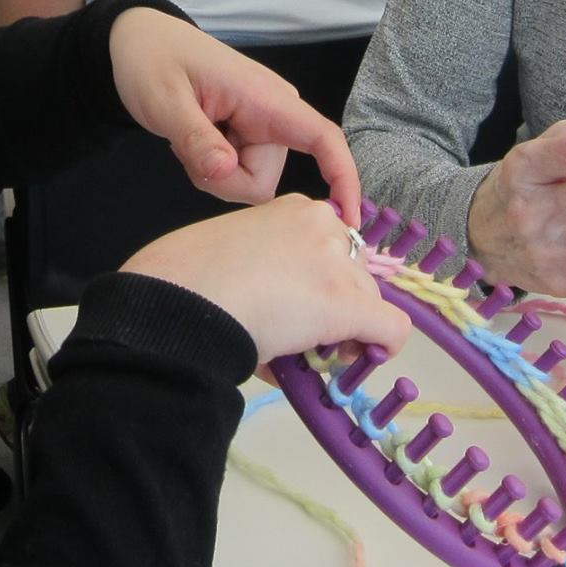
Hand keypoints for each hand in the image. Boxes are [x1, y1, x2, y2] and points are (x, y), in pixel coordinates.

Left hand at [107, 9, 360, 212]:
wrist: (139, 42)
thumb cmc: (153, 60)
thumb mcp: (164, 100)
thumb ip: (195, 138)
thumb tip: (227, 172)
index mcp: (266, 98)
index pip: (323, 138)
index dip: (343, 179)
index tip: (349, 221)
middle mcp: (273, 114)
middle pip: (265, 181)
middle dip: (223, 180)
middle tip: (186, 149)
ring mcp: (260, 127)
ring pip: (248, 182)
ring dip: (213, 173)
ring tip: (187, 139)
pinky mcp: (246, 136)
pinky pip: (236, 175)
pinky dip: (211, 168)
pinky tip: (192, 141)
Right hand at [123, 196, 410, 363]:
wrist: (175, 301)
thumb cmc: (181, 277)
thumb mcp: (228, 251)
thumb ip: (261, 268)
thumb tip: (276, 316)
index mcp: (291, 208)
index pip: (329, 243)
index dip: (320, 277)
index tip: (299, 302)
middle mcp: (321, 225)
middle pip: (354, 270)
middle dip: (338, 303)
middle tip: (305, 335)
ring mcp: (335, 264)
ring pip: (369, 300)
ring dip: (348, 327)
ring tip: (309, 352)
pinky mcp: (345, 304)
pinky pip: (390, 328)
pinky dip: (382, 346)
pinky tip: (360, 358)